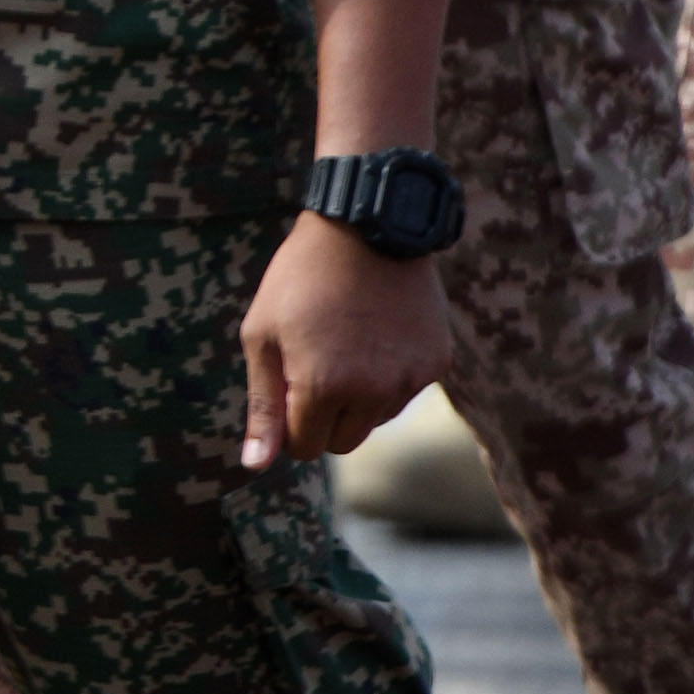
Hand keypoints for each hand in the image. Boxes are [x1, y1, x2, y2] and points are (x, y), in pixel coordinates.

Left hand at [240, 211, 451, 470]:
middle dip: (322, 419)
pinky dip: (388, 376)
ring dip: (356, 399)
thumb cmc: (299, 279)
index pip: (304, 446)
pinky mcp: (437, 363)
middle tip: (310, 369)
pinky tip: (375, 333)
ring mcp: (410, 379)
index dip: (288, 424)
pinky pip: (404, 392)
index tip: (284, 391)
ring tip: (342, 342)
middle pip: (342, 442)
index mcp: (324, 388)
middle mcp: (373, 393)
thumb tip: (256, 465)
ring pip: (374, 420)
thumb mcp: (263, 336)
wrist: (366, 228)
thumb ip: (263, 405)